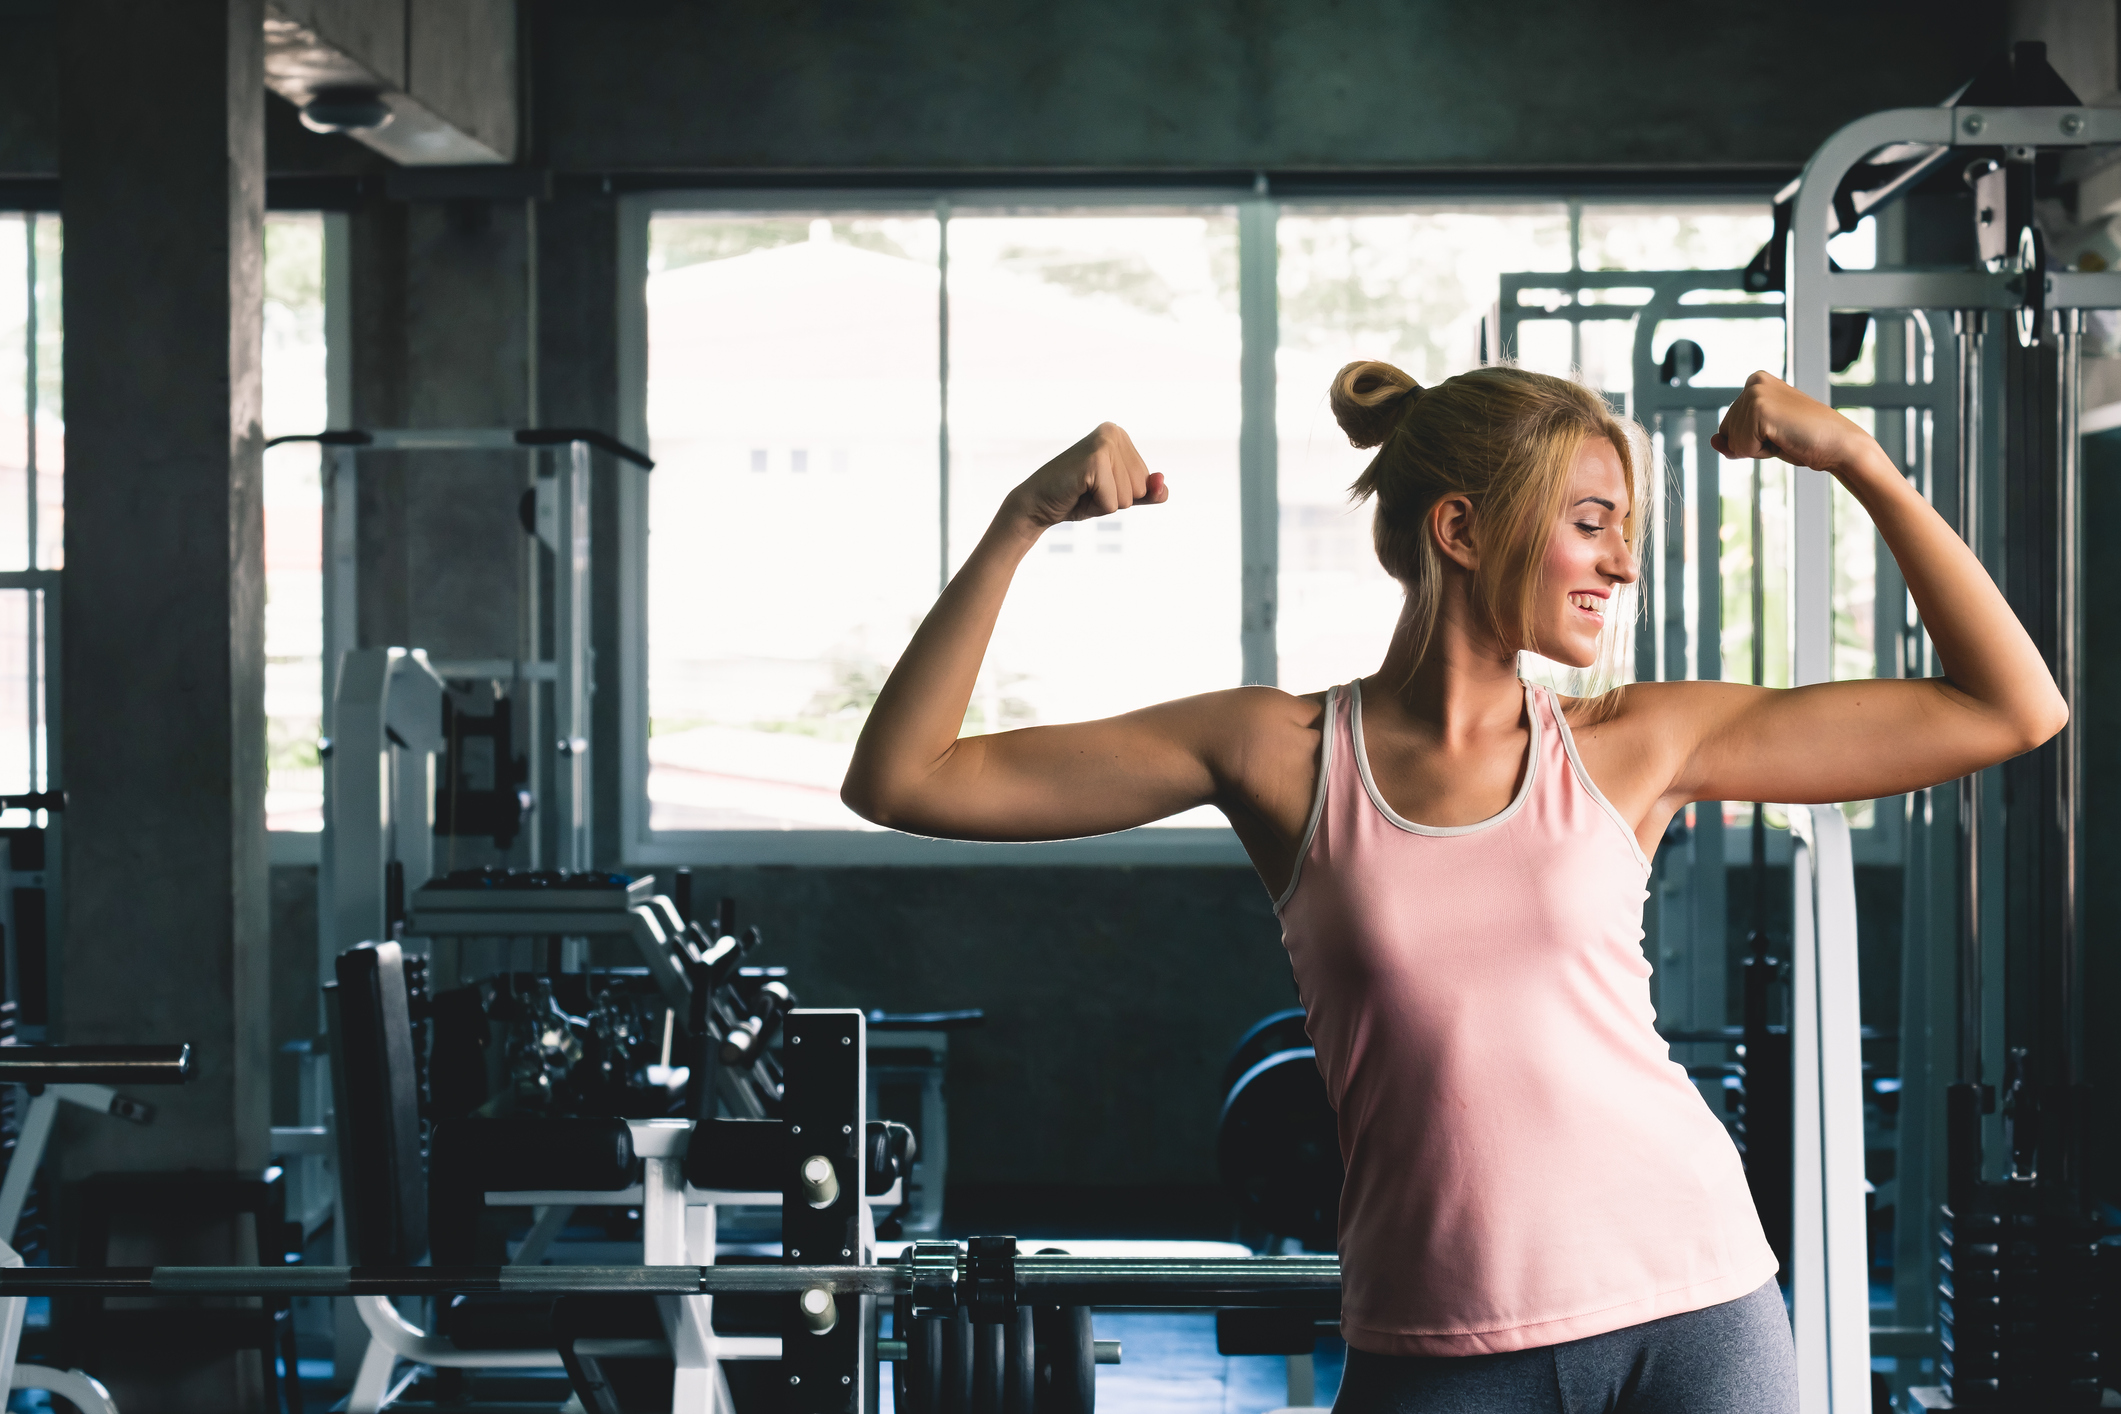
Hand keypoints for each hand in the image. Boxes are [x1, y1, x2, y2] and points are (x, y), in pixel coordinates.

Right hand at [1004, 423, 1166, 529]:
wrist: (1037, 504)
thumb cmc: (1077, 497)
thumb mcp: (1119, 497)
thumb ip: (1148, 493)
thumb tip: (1162, 484)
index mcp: (1120, 436)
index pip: (1146, 481)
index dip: (1122, 494)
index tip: (1095, 485)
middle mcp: (1114, 432)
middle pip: (1140, 488)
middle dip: (1115, 499)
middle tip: (1087, 489)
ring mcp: (1104, 443)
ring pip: (1129, 497)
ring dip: (1105, 503)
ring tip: (1082, 490)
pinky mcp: (1095, 459)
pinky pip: (1113, 502)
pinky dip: (1096, 507)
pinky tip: (1077, 493)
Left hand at [1710, 371, 1875, 473]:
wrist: (1839, 445)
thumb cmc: (1804, 440)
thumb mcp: (1762, 437)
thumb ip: (1734, 438)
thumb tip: (1713, 441)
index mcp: (1755, 382)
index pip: (1728, 426)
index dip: (1751, 439)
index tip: (1780, 431)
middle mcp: (1753, 382)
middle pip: (1726, 432)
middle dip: (1752, 444)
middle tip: (1785, 435)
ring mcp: (1755, 394)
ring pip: (1732, 442)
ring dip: (1758, 449)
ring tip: (1786, 436)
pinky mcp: (1759, 410)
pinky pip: (1742, 448)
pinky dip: (1761, 453)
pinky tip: (1784, 439)